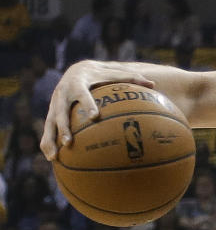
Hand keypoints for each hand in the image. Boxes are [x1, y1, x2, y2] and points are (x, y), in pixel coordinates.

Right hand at [40, 60, 155, 159]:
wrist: (76, 69)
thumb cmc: (101, 74)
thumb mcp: (114, 74)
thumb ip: (132, 78)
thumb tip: (153, 85)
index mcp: (78, 83)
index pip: (82, 94)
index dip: (87, 105)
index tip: (95, 116)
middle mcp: (62, 94)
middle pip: (60, 111)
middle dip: (63, 127)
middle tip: (69, 142)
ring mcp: (54, 104)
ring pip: (49, 123)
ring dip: (50, 140)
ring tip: (54, 157)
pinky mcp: (51, 112)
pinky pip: (48, 129)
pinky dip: (47, 143)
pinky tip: (52, 160)